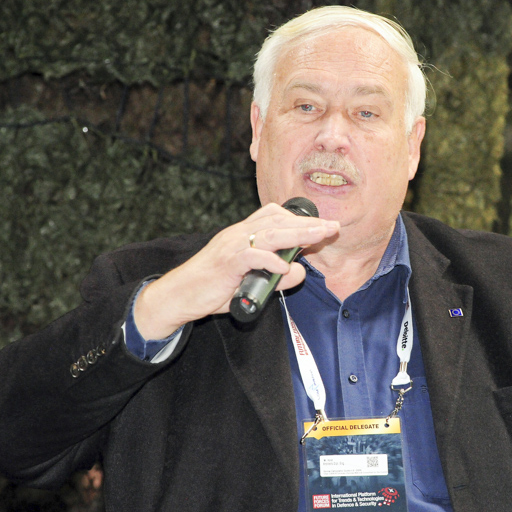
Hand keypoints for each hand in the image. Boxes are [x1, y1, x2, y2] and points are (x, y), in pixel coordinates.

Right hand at [134, 203, 339, 338]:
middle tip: (332, 226)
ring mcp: (232, 246)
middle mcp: (238, 234)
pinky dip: (271, 260)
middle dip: (308, 223)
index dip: (300, 219)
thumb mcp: (250, 281)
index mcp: (242, 233)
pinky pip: (252, 255)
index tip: (322, 225)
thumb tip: (298, 272)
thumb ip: (275, 276)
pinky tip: (285, 265)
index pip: (275, 216)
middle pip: (279, 221)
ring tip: (320, 236)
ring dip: (298, 234)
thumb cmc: (213, 287)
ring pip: (270, 233)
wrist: (178, 295)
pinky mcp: (226, 262)